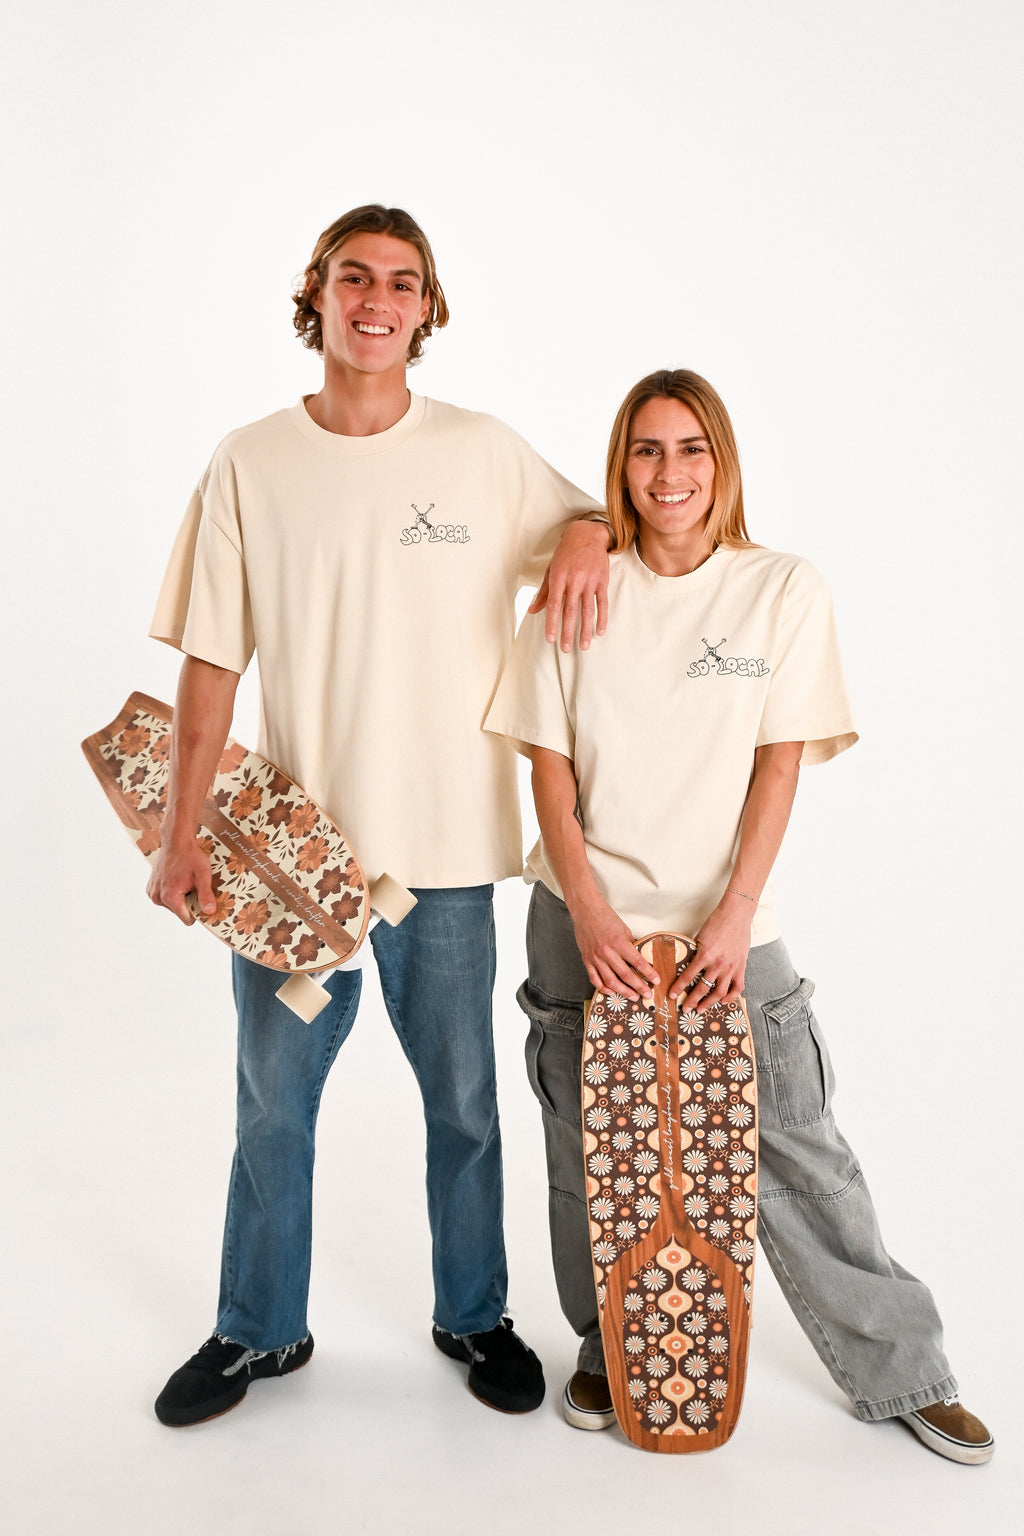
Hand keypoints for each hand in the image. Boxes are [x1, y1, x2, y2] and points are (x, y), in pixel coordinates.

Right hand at [146, 835, 215, 925]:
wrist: (176, 841)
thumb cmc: (190, 856)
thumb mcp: (203, 875)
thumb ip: (206, 895)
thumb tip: (209, 912)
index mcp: (170, 897)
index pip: (187, 919)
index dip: (197, 911)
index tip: (201, 899)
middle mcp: (157, 898)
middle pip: (180, 911)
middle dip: (188, 901)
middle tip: (191, 884)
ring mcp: (152, 893)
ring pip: (172, 905)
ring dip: (180, 896)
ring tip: (183, 880)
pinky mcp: (150, 888)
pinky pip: (164, 897)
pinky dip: (172, 891)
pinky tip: (176, 879)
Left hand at [528, 520, 609, 652]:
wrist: (586, 535)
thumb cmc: (565, 553)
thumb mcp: (551, 569)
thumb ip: (544, 592)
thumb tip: (532, 610)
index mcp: (559, 577)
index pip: (553, 605)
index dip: (551, 623)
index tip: (550, 638)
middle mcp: (574, 579)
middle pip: (570, 611)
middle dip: (567, 632)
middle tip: (565, 648)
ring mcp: (589, 581)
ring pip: (587, 610)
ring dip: (585, 629)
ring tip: (583, 646)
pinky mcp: (602, 581)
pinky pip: (602, 603)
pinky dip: (602, 618)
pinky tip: (600, 631)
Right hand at [570, 895, 660, 1000]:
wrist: (586, 911)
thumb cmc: (606, 917)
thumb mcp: (624, 929)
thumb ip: (630, 946)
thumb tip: (639, 959)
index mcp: (619, 942)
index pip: (637, 962)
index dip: (648, 973)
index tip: (656, 981)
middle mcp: (607, 952)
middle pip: (626, 975)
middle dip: (639, 987)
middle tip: (647, 994)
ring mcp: (595, 958)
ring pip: (611, 981)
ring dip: (623, 991)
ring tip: (633, 996)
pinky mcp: (587, 960)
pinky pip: (595, 979)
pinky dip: (604, 988)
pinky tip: (612, 991)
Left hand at [670, 899, 753, 1010]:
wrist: (736, 915)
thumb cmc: (717, 923)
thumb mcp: (700, 937)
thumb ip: (696, 953)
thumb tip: (688, 965)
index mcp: (704, 956)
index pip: (687, 977)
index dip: (678, 988)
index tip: (672, 995)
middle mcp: (717, 964)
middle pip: (702, 989)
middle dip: (692, 1001)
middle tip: (686, 1009)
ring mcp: (730, 968)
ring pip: (719, 993)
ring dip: (709, 1004)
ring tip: (701, 1010)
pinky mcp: (741, 967)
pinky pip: (737, 988)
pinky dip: (731, 997)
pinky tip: (723, 1001)